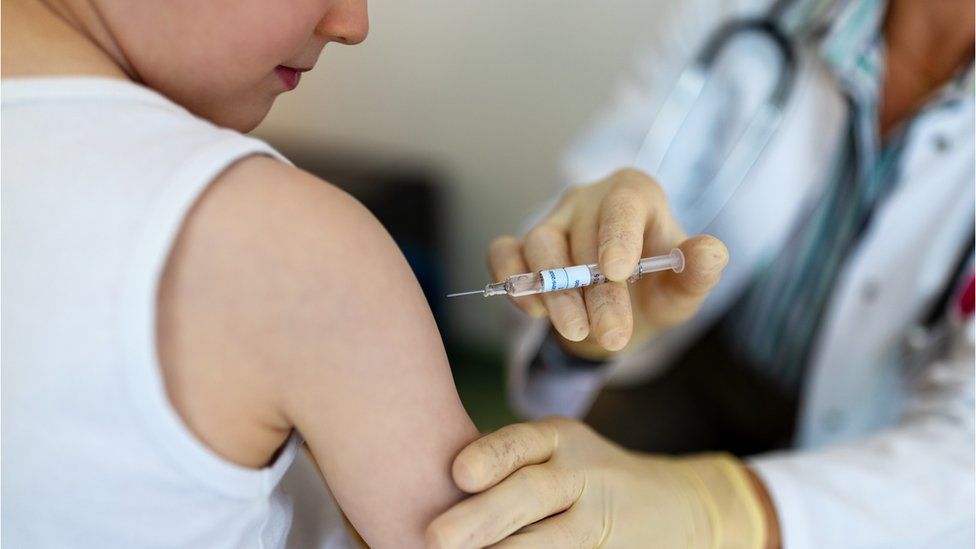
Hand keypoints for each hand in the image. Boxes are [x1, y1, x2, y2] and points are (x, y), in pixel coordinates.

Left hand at [427, 418, 770, 548]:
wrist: (677, 507)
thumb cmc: (582, 478)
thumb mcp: (555, 454)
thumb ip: (506, 465)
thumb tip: (430, 494)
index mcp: (559, 439)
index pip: (521, 442)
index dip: (490, 456)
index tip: (458, 473)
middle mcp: (582, 473)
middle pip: (532, 493)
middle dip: (483, 516)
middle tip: (435, 536)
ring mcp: (601, 518)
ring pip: (552, 540)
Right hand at [488, 168, 727, 358]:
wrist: (616, 315)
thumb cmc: (653, 292)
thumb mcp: (683, 290)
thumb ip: (699, 272)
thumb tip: (713, 252)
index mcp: (634, 193)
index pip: (623, 204)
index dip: (617, 236)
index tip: (615, 272)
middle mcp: (588, 199)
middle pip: (582, 236)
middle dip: (595, 291)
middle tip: (611, 334)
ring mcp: (551, 221)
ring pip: (540, 245)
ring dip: (556, 293)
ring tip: (575, 331)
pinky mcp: (519, 246)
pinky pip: (503, 253)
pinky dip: (511, 278)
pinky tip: (532, 310)